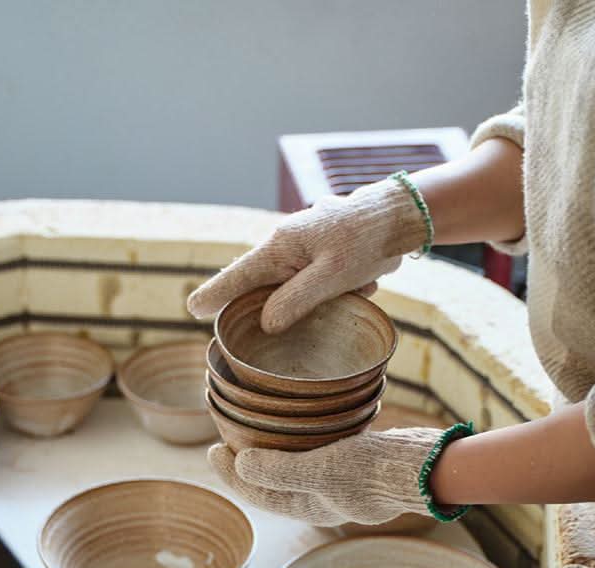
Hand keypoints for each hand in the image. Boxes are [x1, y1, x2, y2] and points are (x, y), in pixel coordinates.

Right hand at [187, 178, 425, 332]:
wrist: (400, 217)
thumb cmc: (364, 242)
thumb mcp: (331, 276)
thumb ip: (296, 300)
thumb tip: (265, 323)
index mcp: (281, 247)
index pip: (239, 275)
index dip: (216, 294)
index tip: (194, 308)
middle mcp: (287, 246)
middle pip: (268, 286)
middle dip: (289, 303)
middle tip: (306, 304)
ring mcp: (305, 250)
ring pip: (302, 289)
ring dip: (327, 295)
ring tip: (356, 281)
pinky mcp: (324, 256)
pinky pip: (323, 285)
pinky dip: (342, 289)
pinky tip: (364, 279)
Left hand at [207, 428, 439, 525]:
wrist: (428, 465)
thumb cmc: (376, 472)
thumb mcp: (324, 470)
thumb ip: (281, 471)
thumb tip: (240, 465)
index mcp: (311, 506)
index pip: (260, 495)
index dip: (232, 476)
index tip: (212, 451)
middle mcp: (323, 497)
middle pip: (274, 482)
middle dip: (248, 465)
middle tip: (225, 440)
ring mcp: (341, 480)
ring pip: (295, 467)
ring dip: (273, 451)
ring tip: (254, 431)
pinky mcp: (356, 460)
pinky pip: (317, 452)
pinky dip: (300, 441)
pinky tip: (298, 424)